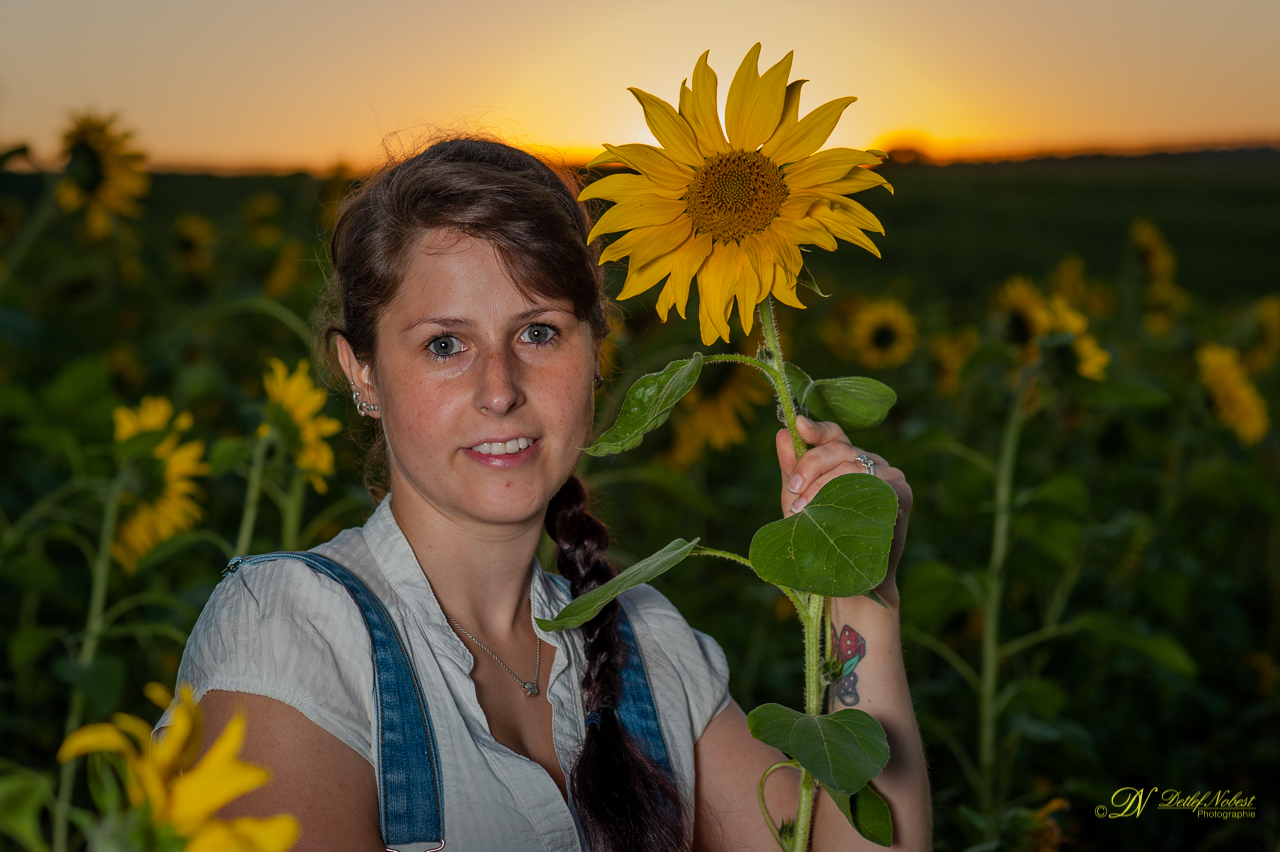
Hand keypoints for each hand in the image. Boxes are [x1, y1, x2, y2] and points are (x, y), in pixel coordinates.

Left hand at [775, 417, 912, 597]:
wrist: (845, 579)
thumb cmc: (820, 537)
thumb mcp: (798, 499)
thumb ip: (791, 468)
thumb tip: (781, 433)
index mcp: (848, 459)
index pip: (834, 434)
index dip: (817, 428)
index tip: (799, 425)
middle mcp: (872, 462)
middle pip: (839, 449)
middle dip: (810, 467)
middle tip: (793, 492)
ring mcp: (890, 476)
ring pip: (853, 466)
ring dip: (823, 487)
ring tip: (804, 511)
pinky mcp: (902, 494)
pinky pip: (874, 485)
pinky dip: (848, 498)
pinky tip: (835, 514)